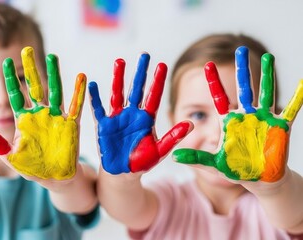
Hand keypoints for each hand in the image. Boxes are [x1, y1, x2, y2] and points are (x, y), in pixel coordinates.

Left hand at [0, 47, 85, 179]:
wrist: (55, 179)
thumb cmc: (32, 169)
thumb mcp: (10, 157)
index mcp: (23, 120)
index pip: (16, 95)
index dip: (11, 79)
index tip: (6, 62)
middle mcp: (39, 114)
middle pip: (34, 87)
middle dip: (30, 69)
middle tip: (27, 49)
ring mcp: (56, 118)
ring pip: (55, 91)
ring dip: (54, 74)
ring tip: (53, 57)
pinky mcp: (71, 125)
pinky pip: (76, 106)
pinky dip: (79, 93)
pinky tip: (82, 77)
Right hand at [89, 53, 191, 173]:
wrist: (123, 173)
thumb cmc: (142, 162)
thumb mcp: (160, 150)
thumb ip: (173, 137)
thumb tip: (190, 123)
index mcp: (146, 119)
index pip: (153, 96)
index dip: (157, 81)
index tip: (162, 65)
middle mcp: (132, 114)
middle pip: (136, 89)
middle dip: (140, 73)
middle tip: (144, 55)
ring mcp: (117, 118)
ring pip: (118, 94)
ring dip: (118, 78)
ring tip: (120, 61)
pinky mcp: (103, 125)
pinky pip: (99, 109)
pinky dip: (95, 98)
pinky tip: (93, 84)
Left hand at [173, 46, 302, 181]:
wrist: (259, 180)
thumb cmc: (236, 170)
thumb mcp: (214, 164)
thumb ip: (196, 159)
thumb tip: (173, 157)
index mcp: (229, 121)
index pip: (219, 97)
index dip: (213, 82)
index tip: (207, 64)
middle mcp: (246, 115)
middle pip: (244, 88)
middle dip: (242, 69)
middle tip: (239, 49)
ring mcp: (264, 119)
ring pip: (266, 92)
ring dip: (267, 75)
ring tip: (269, 56)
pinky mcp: (280, 127)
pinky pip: (292, 109)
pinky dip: (298, 98)